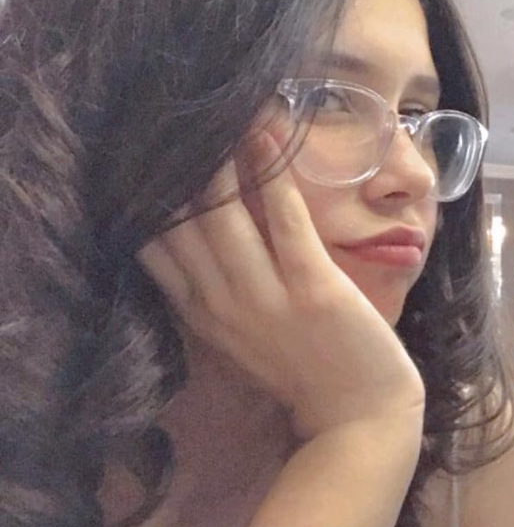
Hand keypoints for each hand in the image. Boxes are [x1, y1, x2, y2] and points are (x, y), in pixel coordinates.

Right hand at [136, 130, 424, 438]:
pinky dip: (272, 175)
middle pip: (179, 224)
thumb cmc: (304, 369)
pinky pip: (285, 221)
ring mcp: (267, 300)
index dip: (144, 196)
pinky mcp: (314, 290)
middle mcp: (222, 306)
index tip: (139, 149)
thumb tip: (197, 226)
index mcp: (202, 315)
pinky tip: (264, 131)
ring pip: (223, 217)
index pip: (152, 247)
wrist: (360, 417)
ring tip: (213, 109)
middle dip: (170, 166)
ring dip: (216, 159)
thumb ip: (216, 289)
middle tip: (166, 111)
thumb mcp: (243, 334)